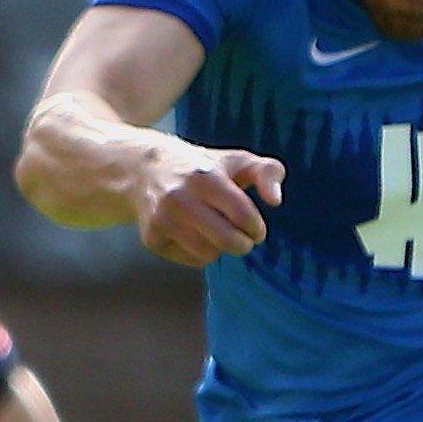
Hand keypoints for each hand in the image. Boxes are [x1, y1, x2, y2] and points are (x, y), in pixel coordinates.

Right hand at [137, 140, 285, 266]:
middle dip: (243, 244)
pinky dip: (200, 253)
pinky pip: (191, 260)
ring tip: (218, 233)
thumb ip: (268, 172)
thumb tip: (276, 200)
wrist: (146, 171)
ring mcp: (162, 220)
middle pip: (226, 241)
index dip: (256, 228)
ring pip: (208, 254)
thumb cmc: (203, 169)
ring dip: (221, 249)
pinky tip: (195, 236)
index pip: (243, 216)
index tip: (255, 228)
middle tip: (243, 239)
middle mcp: (178, 198)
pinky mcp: (151, 238)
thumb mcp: (237, 161)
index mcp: (204, 177)